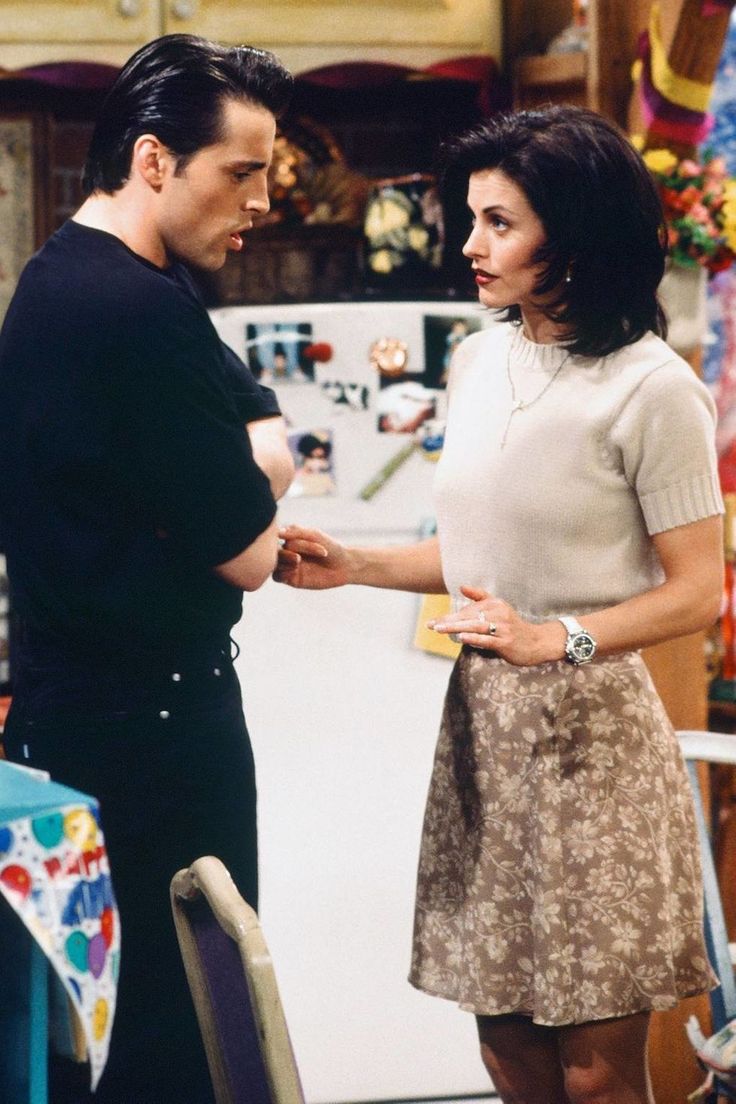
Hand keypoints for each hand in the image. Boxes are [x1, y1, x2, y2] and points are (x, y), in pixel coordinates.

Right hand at [273, 525, 350, 589]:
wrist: (345, 565)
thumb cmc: (331, 547)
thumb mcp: (314, 535)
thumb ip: (296, 532)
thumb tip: (276, 533)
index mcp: (292, 539)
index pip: (277, 537)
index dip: (282, 538)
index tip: (295, 538)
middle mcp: (288, 551)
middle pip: (275, 551)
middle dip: (285, 553)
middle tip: (299, 557)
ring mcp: (289, 566)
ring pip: (273, 564)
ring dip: (283, 562)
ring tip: (298, 562)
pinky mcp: (292, 579)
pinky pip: (277, 576)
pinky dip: (282, 573)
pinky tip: (295, 570)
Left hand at [429, 585, 565, 665]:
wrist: (537, 642)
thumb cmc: (513, 626)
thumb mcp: (499, 608)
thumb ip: (480, 597)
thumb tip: (461, 586)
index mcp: (495, 604)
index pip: (468, 610)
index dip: (450, 617)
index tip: (433, 622)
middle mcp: (499, 613)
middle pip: (468, 617)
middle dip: (448, 621)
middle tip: (431, 625)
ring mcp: (503, 628)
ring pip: (475, 627)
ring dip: (456, 628)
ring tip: (439, 629)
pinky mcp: (506, 642)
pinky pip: (487, 639)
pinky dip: (474, 638)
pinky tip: (462, 637)